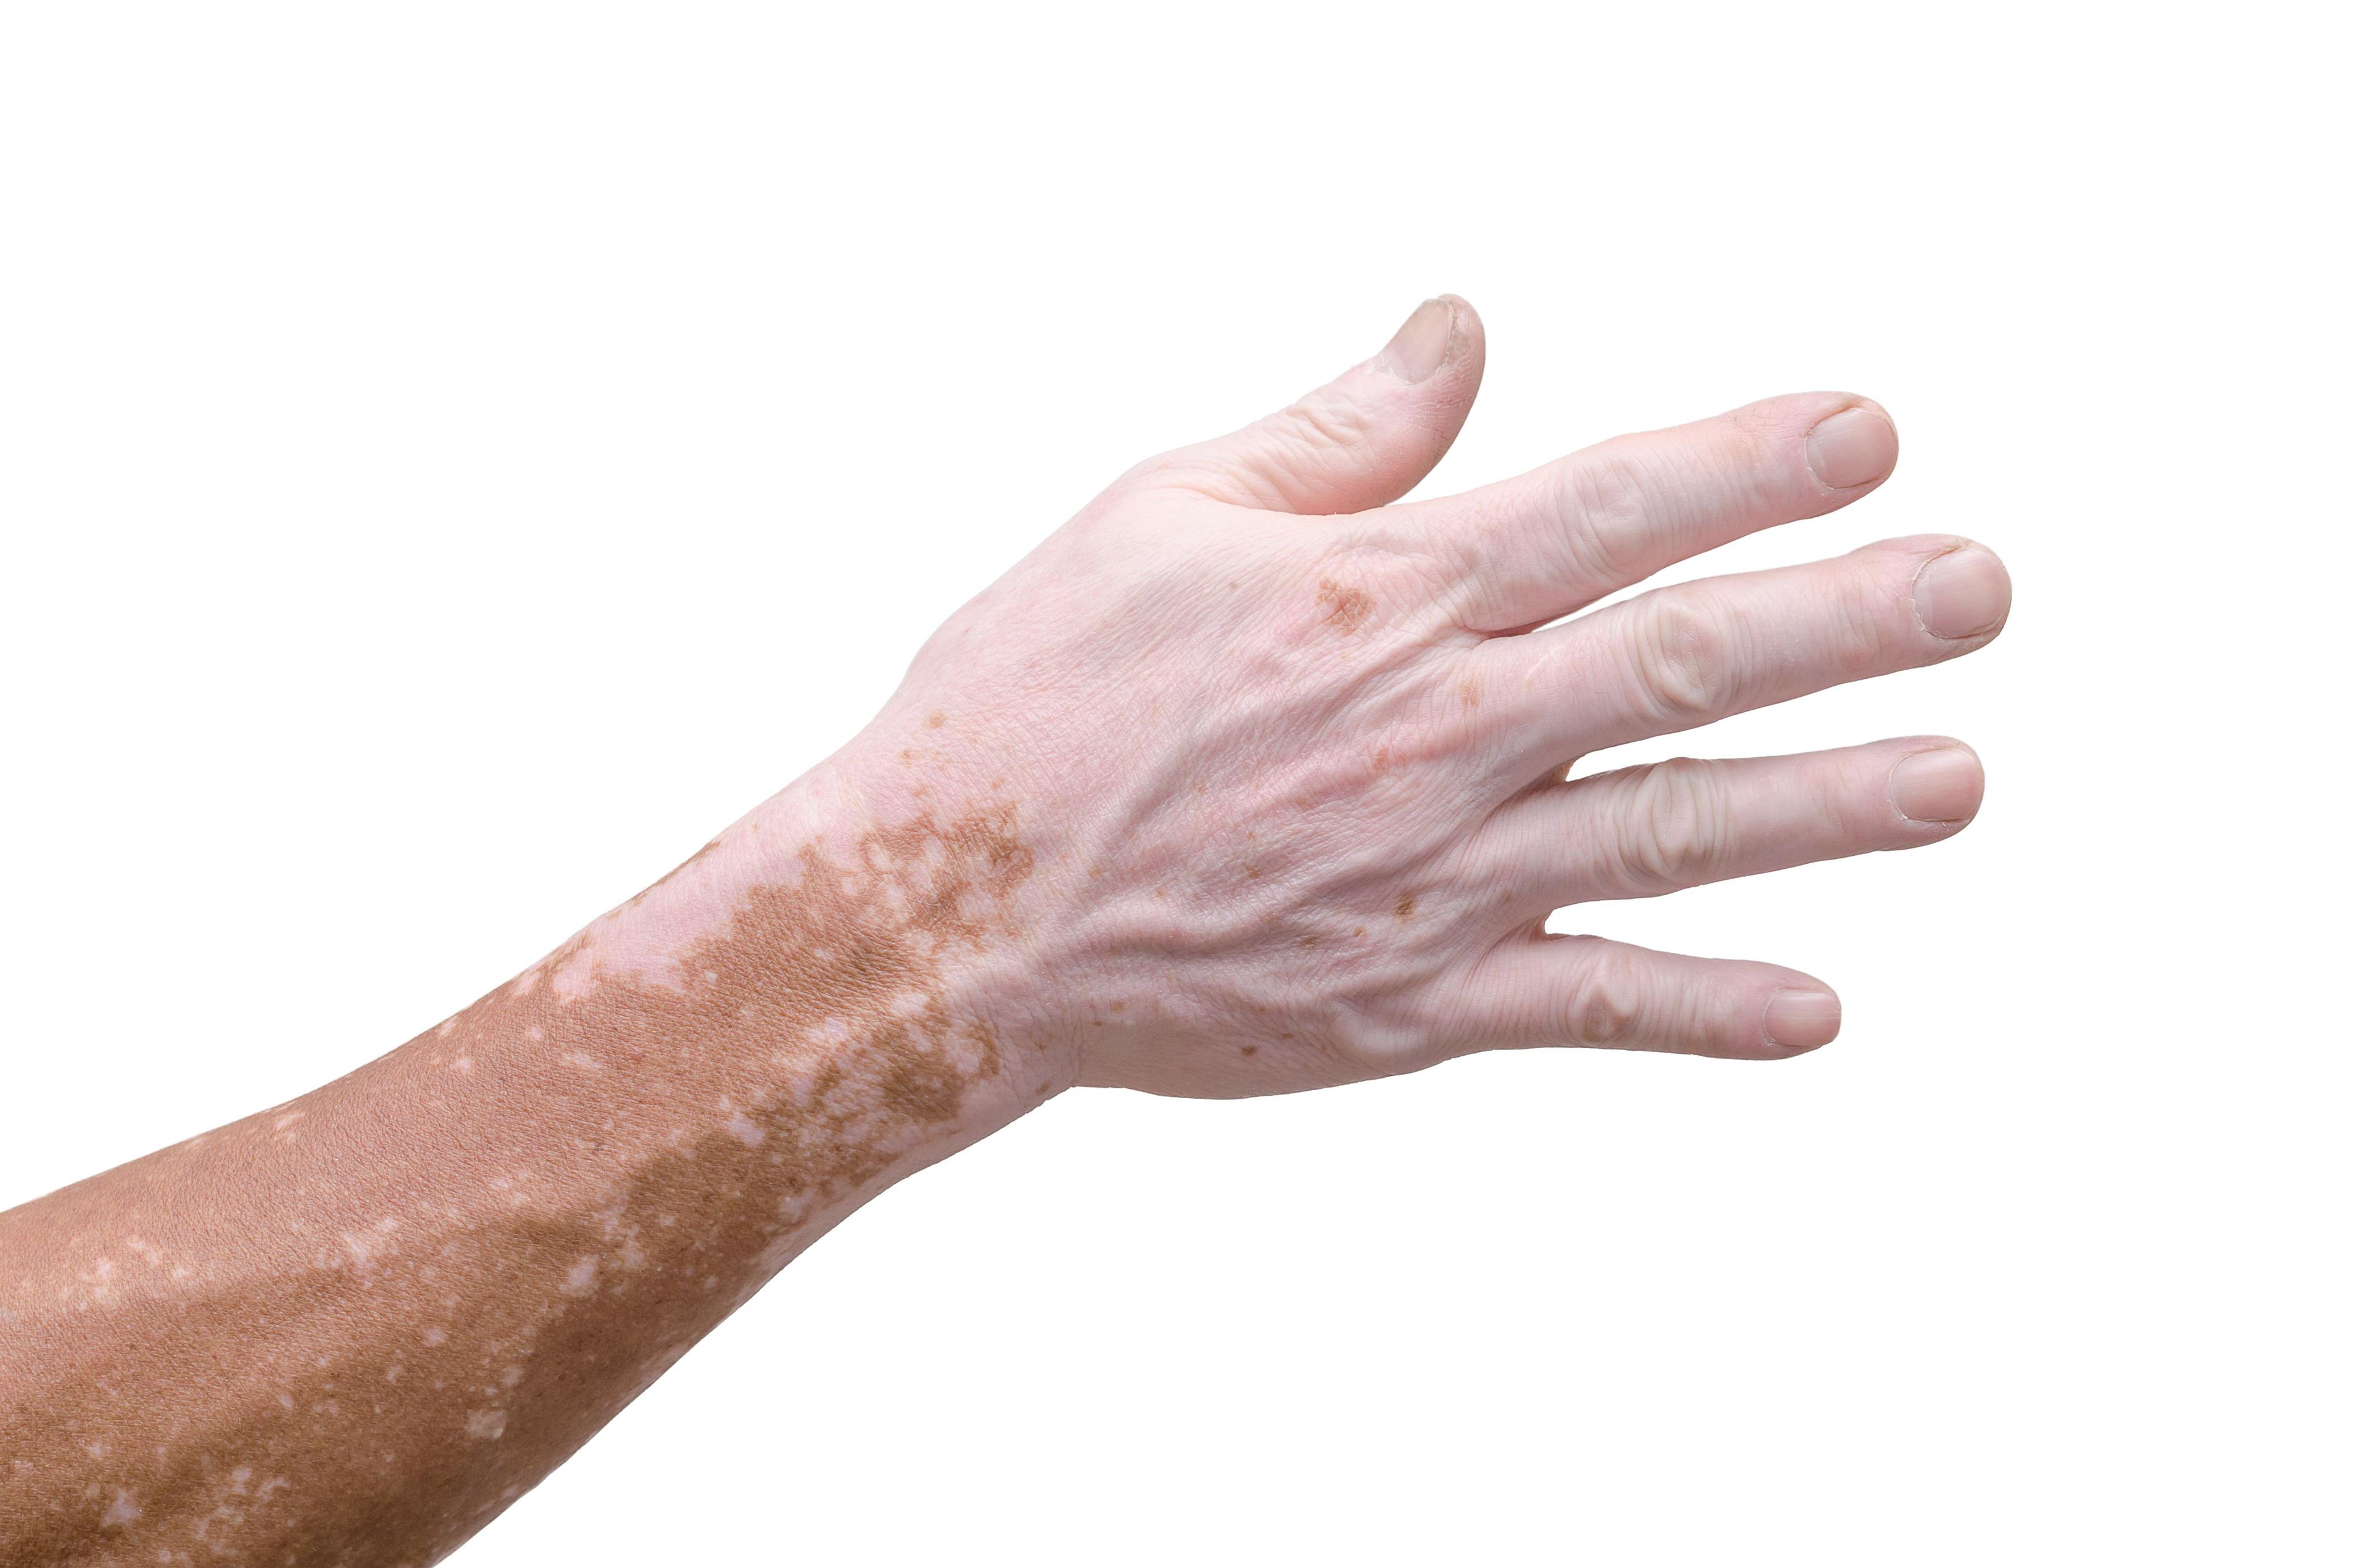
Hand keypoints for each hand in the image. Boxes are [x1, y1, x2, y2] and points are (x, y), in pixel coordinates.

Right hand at [842, 296, 2008, 1096]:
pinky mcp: (1406, 1002)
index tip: (1872, 429)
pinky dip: (1701, 1010)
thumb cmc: (1037, 695)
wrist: (939, 913)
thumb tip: (1463, 330)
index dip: (1748, 463)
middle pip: (1677, 658)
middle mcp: (1426, 728)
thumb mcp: (1162, 515)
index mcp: (1372, 593)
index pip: (1603, 506)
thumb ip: (1334, 430)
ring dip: (1824, 804)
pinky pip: (1584, 1005)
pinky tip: (1819, 1010)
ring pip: (1665, 830)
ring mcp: (1428, 875)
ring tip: (1959, 778)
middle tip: (1981, 586)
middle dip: (1845, 616)